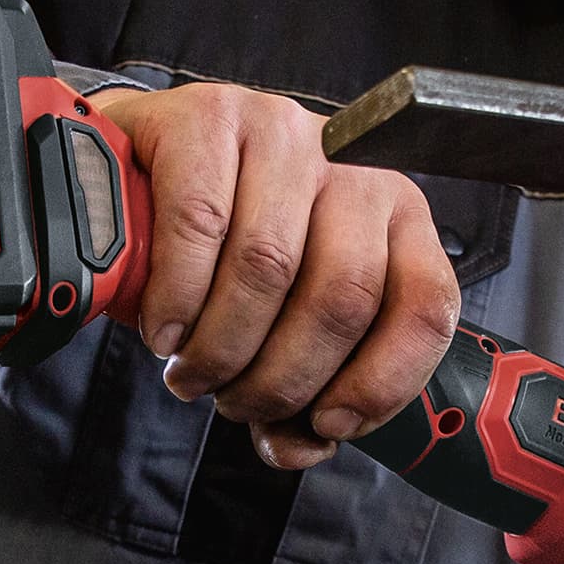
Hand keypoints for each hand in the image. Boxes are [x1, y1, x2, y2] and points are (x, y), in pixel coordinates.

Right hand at [94, 82, 458, 469]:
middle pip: (343, 295)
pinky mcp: (209, 116)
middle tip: (234, 402)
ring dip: (222, 347)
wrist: (137, 169)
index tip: (327, 423)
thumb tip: (302, 447)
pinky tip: (164, 329)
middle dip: (282, 378)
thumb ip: (300, 390)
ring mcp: (283, 131)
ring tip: (191, 374)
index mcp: (395, 216)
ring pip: (269, 266)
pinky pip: (200, 222)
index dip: (382, 380)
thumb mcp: (276, 323)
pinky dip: (177, 297)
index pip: (426, 304)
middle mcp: (351, 166)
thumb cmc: (219, 252)